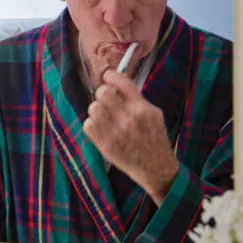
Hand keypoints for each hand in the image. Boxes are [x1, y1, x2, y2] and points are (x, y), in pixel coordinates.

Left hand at [82, 69, 179, 201]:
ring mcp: (116, 131)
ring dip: (96, 110)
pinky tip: (101, 128)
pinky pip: (88, 124)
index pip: (121, 82)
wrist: (155, 167)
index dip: (110, 75)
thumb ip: (137, 99)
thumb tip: (117, 83)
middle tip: (106, 101)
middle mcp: (129, 117)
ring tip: (104, 117)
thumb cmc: (154, 139)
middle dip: (102, 94)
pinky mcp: (105, 144)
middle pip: (103, 92)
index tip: (107, 76)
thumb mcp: (154, 115)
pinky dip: (92, 125)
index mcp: (142, 108)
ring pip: (93, 107)